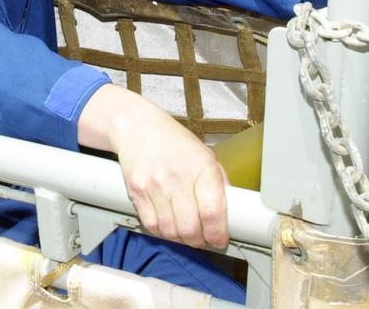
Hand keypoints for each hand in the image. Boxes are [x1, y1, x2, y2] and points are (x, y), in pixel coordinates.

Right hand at [82, 85, 227, 247]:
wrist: (138, 127)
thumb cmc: (174, 141)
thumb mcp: (204, 154)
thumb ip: (218, 182)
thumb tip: (231, 212)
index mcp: (202, 167)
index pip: (212, 212)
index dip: (218, 234)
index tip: (219, 239)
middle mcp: (178, 177)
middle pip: (190, 228)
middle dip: (199, 241)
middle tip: (202, 238)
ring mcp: (155, 185)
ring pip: (170, 231)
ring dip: (180, 238)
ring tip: (184, 230)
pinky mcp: (137, 191)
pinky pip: (151, 225)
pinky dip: (161, 231)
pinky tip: (167, 222)